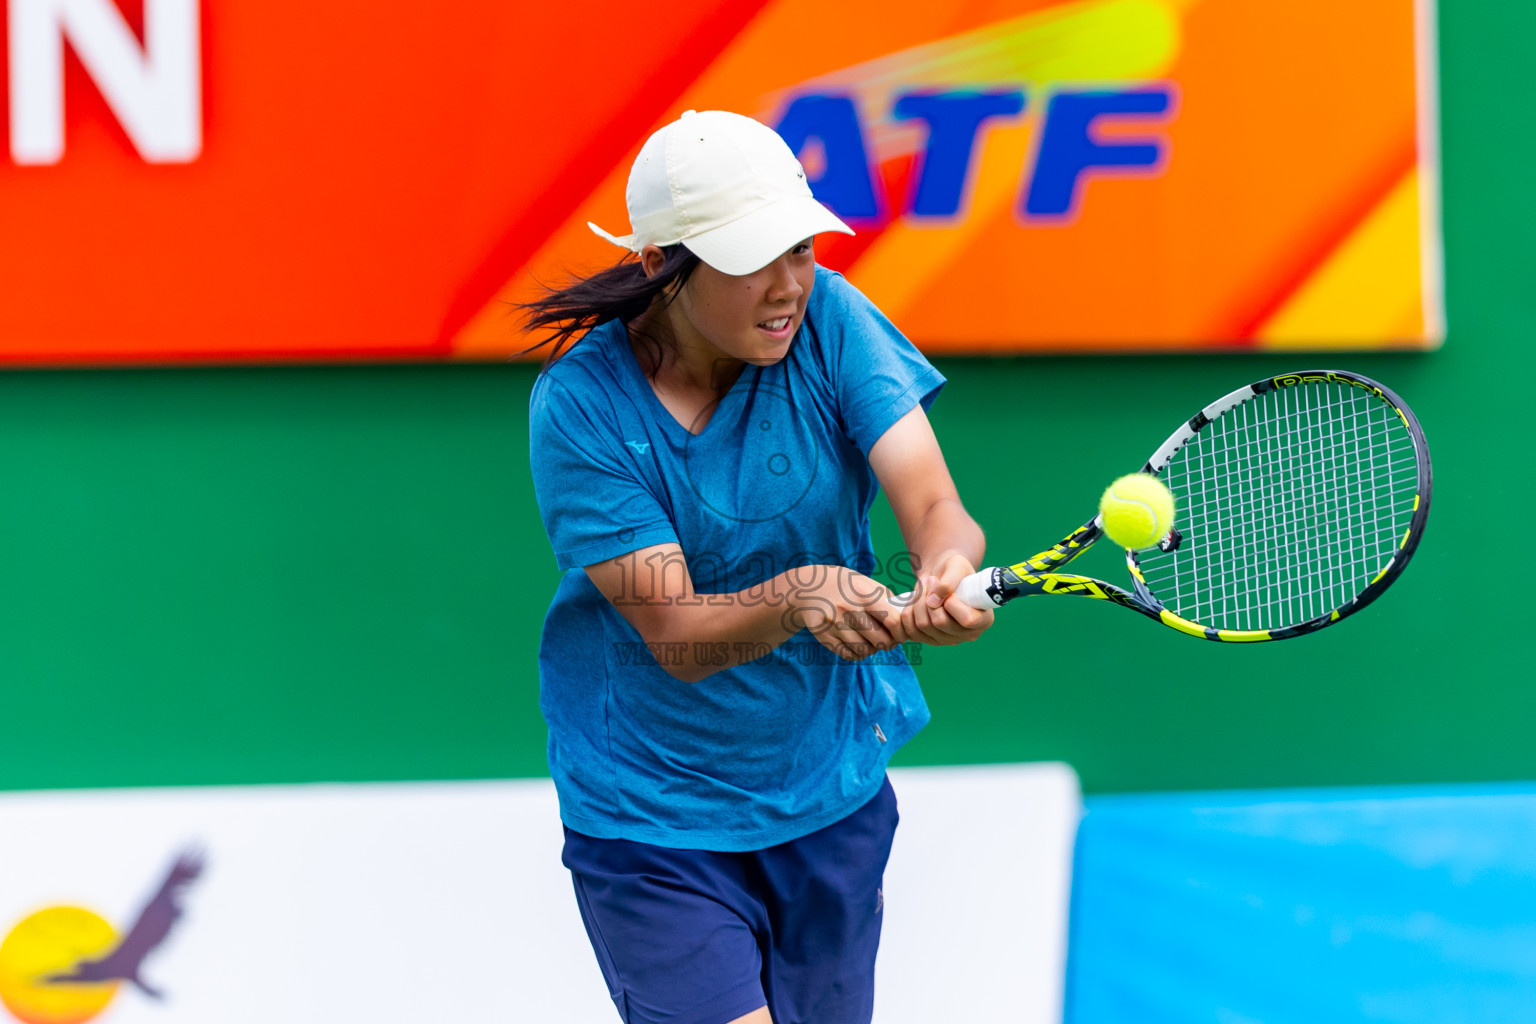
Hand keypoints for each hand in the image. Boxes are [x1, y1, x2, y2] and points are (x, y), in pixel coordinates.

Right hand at [787, 565, 906, 661]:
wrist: (808, 587)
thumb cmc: (846, 586)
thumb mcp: (866, 584)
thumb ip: (887, 601)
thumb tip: (907, 621)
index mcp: (864, 594)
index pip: (893, 621)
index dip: (901, 632)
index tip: (901, 634)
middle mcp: (848, 609)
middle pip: (881, 640)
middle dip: (889, 643)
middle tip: (888, 640)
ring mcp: (834, 623)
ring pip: (865, 651)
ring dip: (872, 649)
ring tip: (871, 641)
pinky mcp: (823, 635)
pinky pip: (848, 654)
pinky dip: (857, 654)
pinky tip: (857, 644)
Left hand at [900, 551, 993, 645]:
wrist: (941, 575)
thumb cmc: (955, 569)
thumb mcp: (957, 566)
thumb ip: (948, 582)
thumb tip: (932, 602)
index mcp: (983, 619)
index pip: (967, 620)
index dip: (952, 603)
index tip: (949, 590)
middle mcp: (966, 635)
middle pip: (940, 623)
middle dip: (929, 597)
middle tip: (931, 580)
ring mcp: (947, 640)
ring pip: (922, 625)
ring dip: (918, 601)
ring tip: (924, 587)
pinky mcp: (928, 640)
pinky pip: (910, 630)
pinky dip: (908, 612)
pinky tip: (914, 600)